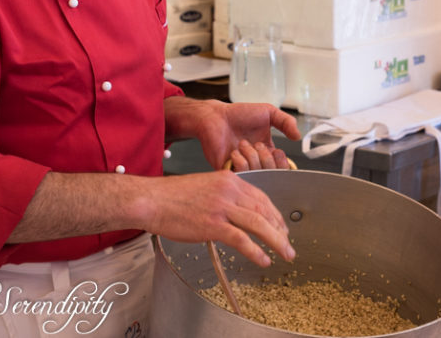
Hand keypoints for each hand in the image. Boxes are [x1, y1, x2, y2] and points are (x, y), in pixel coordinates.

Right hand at [149, 170, 294, 267]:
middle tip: (288, 243)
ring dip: (276, 241)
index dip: (274, 213)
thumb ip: (224, 196)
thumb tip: (238, 213)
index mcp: (229, 180)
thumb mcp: (205, 187)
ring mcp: (222, 207)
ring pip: (259, 224)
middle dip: (280, 228)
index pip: (261, 196)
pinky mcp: (213, 225)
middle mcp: (229, 191)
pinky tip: (264, 260)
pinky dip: (256, 251)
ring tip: (286, 254)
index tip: (281, 226)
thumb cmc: (173, 196)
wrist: (153, 200)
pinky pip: (241, 239)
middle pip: (264, 210)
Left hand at [165, 96, 300, 168]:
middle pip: (272, 174)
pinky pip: (241, 175)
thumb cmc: (238, 114)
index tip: (277, 151)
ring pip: (257, 174)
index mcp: (267, 151)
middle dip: (266, 158)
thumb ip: (286, 122)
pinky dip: (240, 162)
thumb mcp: (268, 112)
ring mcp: (243, 167)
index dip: (282, 163)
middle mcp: (256, 162)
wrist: (215, 116)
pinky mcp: (229, 171)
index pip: (282, 168)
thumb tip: (298, 136)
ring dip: (251, 156)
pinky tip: (234, 151)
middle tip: (256, 144)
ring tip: (242, 144)